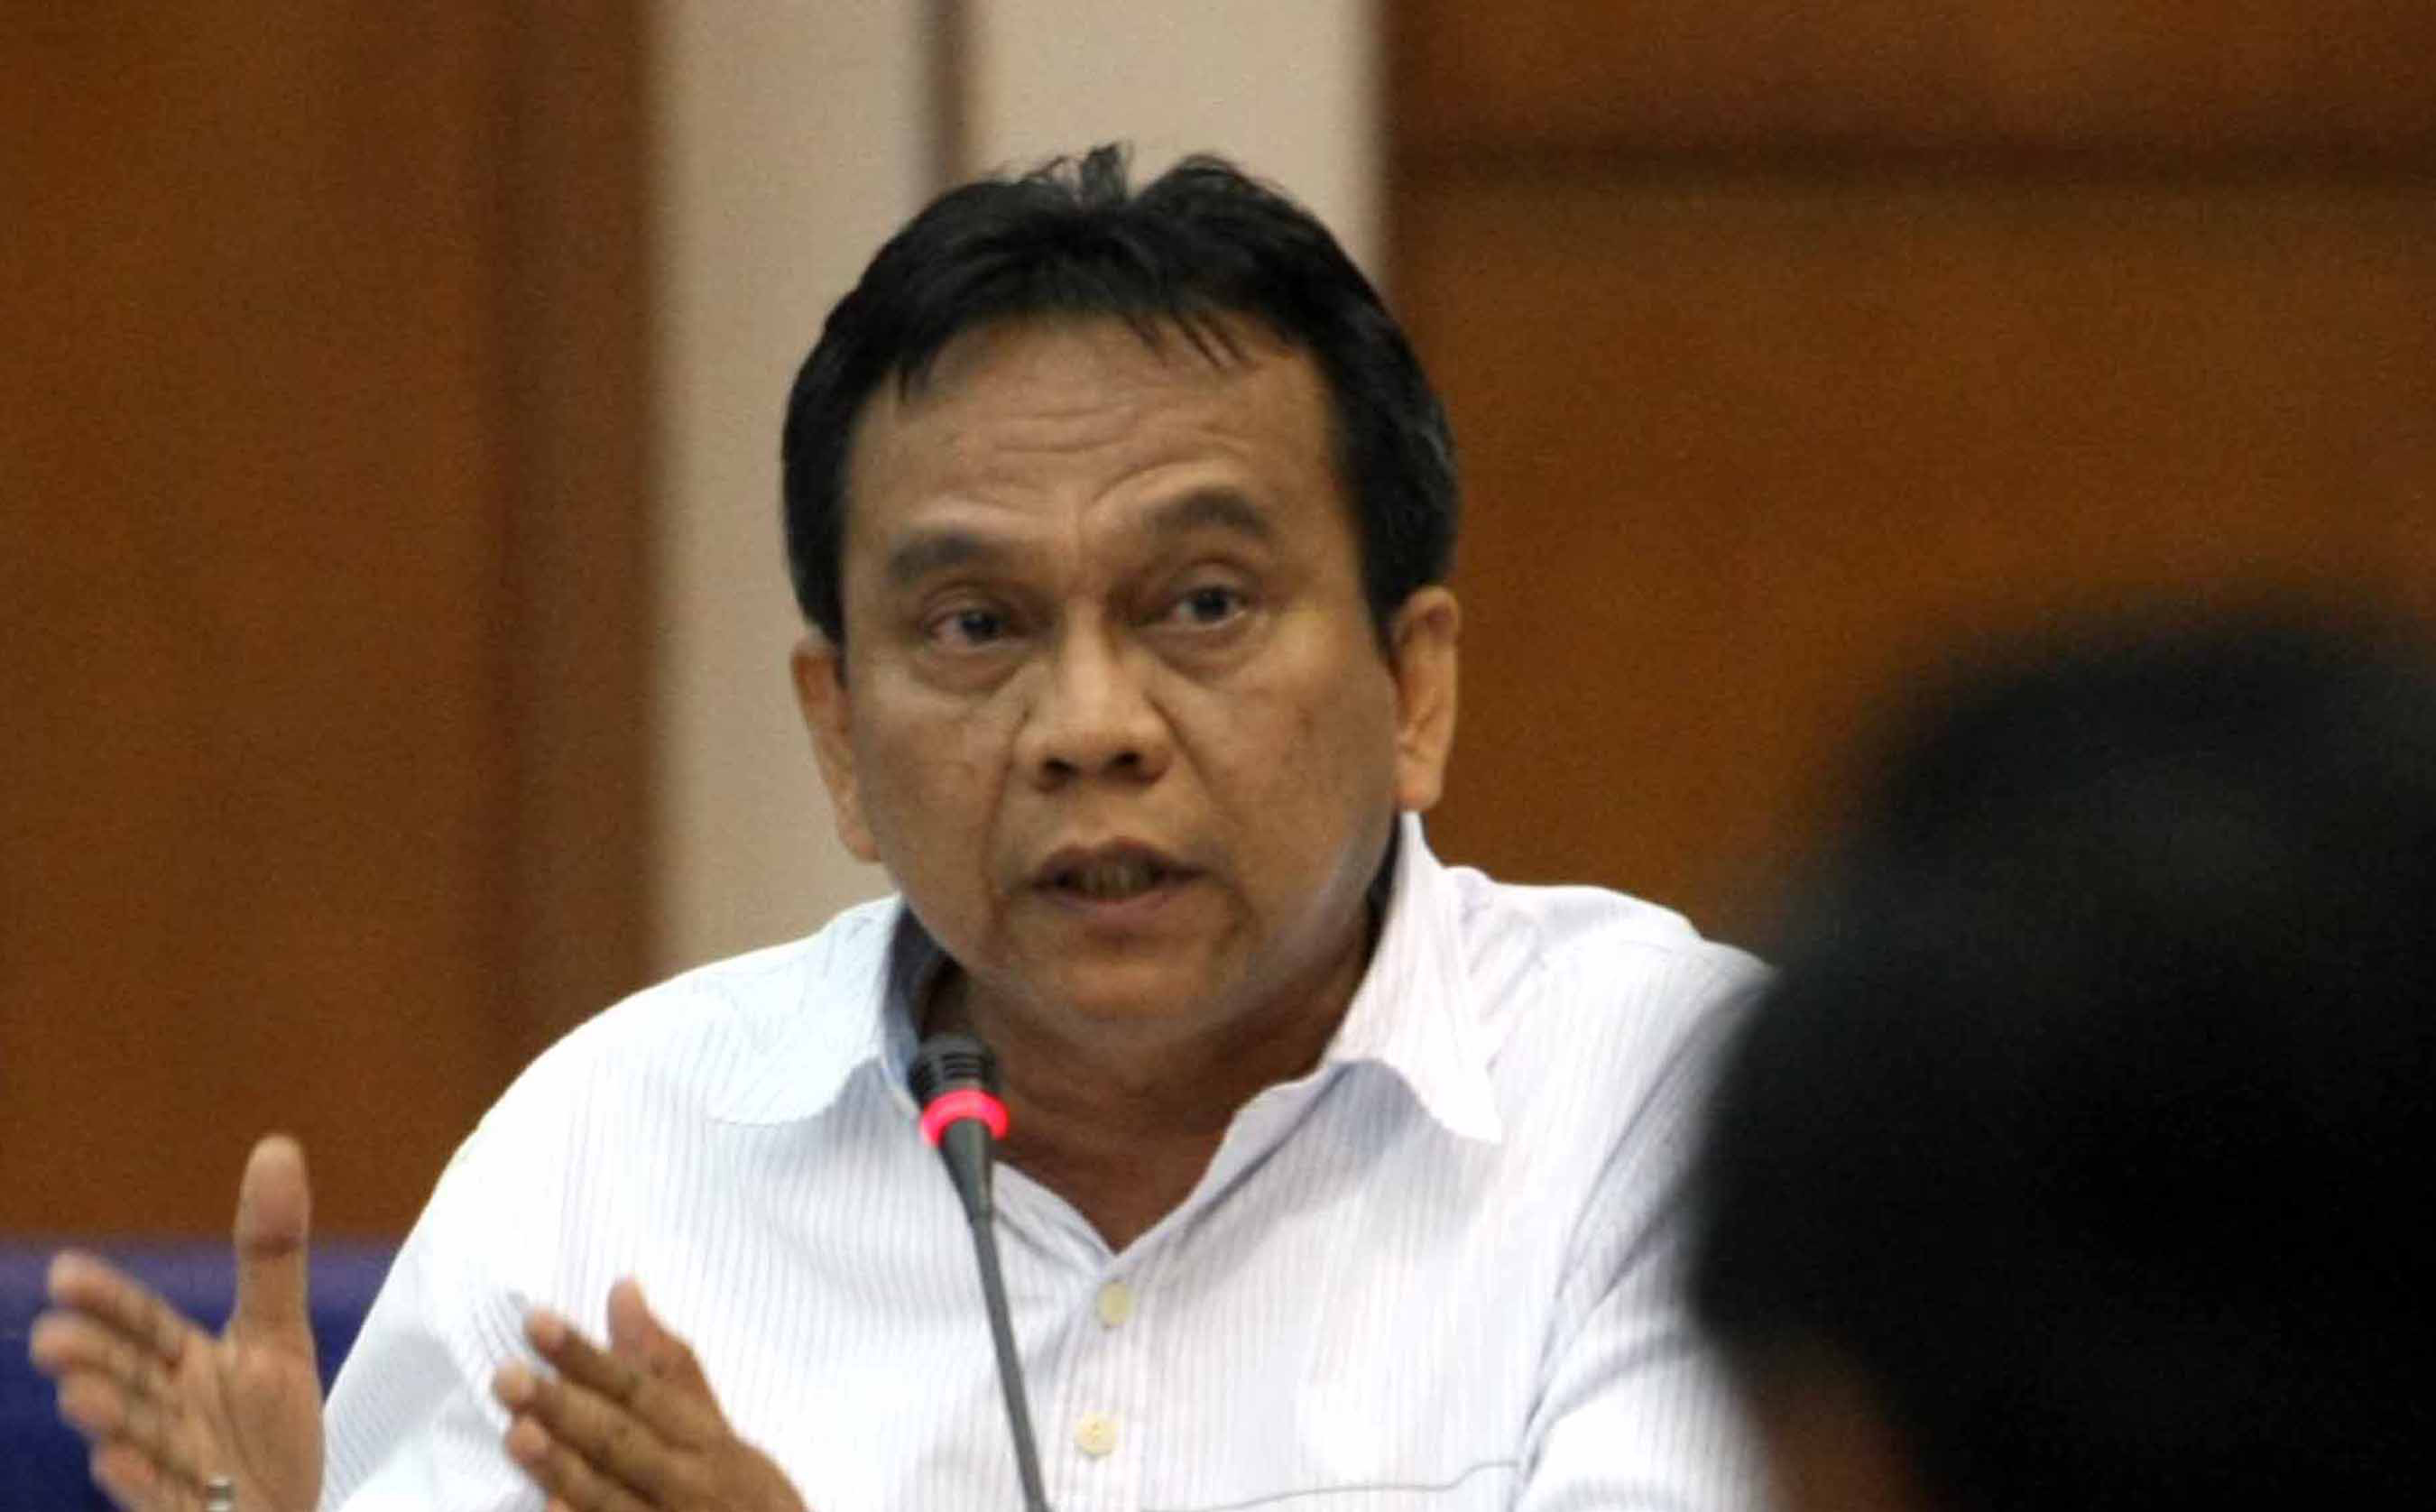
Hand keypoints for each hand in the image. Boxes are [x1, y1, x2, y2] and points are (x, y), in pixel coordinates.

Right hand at [29, 1135, 325, 1511]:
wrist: (286, 1507)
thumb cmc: (266, 1423)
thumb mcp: (277, 1333)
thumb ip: (271, 1252)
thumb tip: (276, 1147)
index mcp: (183, 1365)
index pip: (142, 1326)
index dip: (108, 1302)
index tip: (63, 1272)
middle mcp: (169, 1411)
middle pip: (128, 1381)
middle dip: (92, 1362)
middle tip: (51, 1338)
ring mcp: (175, 1466)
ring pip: (138, 1439)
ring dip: (110, 1420)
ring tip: (82, 1394)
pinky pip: (164, 1500)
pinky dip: (141, 1482)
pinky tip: (114, 1460)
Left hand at [494, 1279, 806, 1511]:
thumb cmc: (740, 1497)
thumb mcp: (717, 1433)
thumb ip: (665, 1367)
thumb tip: (622, 1289)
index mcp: (706, 1442)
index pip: (638, 1390)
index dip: (586, 1357)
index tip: (536, 1322)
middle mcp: (689, 1483)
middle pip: (621, 1439)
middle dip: (564, 1407)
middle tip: (507, 1375)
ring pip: (610, 1496)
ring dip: (563, 1467)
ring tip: (517, 1432)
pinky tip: (549, 1508)